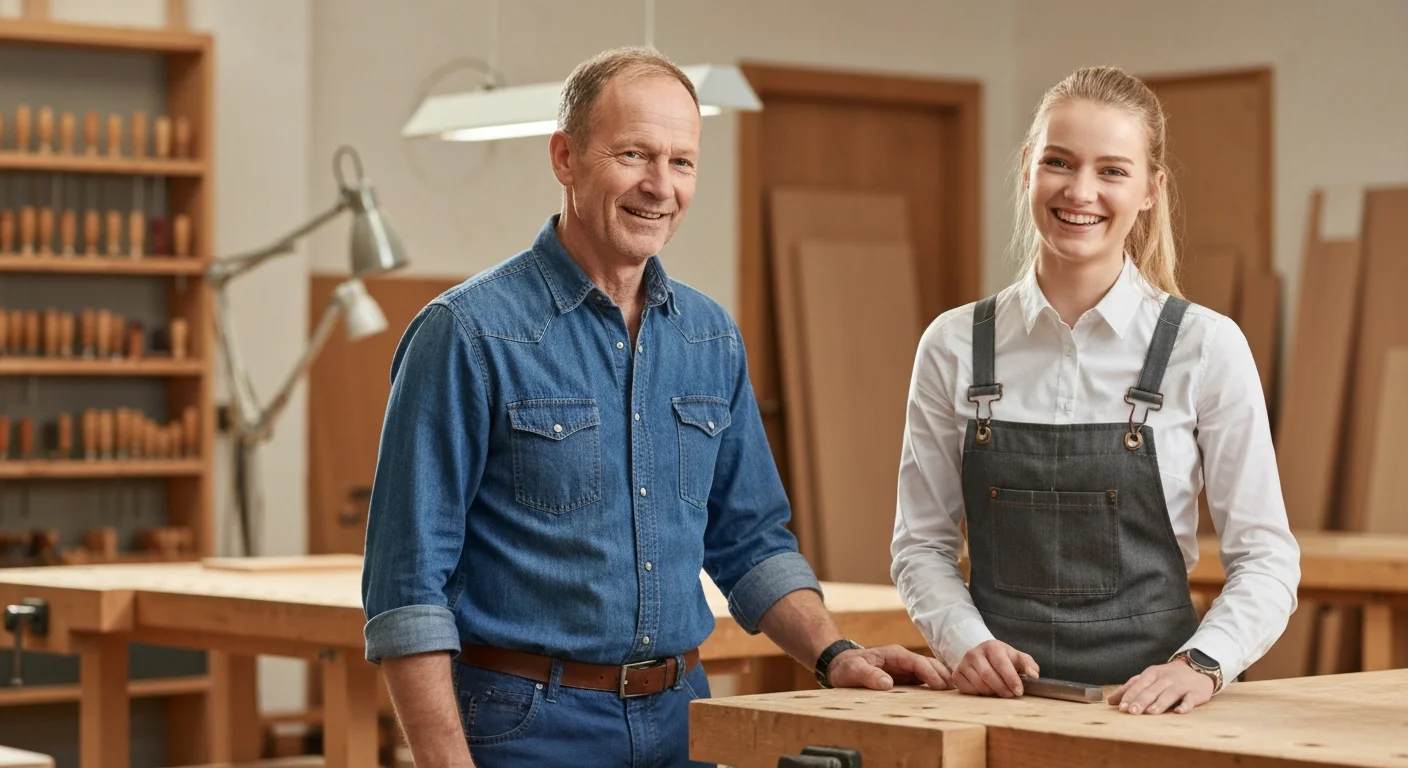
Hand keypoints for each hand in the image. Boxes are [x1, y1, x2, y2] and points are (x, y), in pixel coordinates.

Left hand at [824, 644, 951, 690]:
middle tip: (956, 692)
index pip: (918, 662)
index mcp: (895, 654)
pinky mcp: (904, 678)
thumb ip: (869, 675)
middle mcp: (903, 660)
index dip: (931, 674)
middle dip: (943, 676)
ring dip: (941, 681)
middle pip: (929, 665)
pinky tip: (941, 697)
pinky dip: (933, 687)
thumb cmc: (846, 666)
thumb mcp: (854, 670)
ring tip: (955, 695)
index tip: (941, 686)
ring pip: (929, 672)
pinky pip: (922, 681)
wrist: (839, 666)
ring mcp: (904, 669)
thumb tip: (888, 684)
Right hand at [953, 639, 1037, 697]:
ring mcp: (963, 663)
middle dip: (1002, 689)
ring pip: (978, 684)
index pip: (1001, 664)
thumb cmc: (1004, 659)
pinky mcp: (957, 674)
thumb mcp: (1018, 658)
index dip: (1011, 679)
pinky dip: (978, 694)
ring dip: (991, 693)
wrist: (983, 656)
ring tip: (999, 692)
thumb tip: (1034, 675)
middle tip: (1011, 695)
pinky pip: (967, 689)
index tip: (1019, 691)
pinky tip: (986, 690)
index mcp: (991, 646)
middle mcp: (974, 653)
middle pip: (988, 676)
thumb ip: (1029, 665)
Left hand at [1107, 660, 1213, 714]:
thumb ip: (1130, 688)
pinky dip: (1185, 705)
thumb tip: (1110, 700)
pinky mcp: (1195, 692)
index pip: (1138, 684)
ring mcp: (1181, 684)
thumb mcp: (1148, 678)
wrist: (1197, 668)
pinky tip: (1179, 711)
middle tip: (1132, 711)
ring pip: (1169, 693)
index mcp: (1152, 673)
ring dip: (1160, 703)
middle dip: (1141, 700)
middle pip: (1151, 690)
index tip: (1121, 707)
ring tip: (1151, 712)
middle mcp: (1165, 678)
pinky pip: (1190, 699)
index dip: (1129, 695)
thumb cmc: (1167, 676)